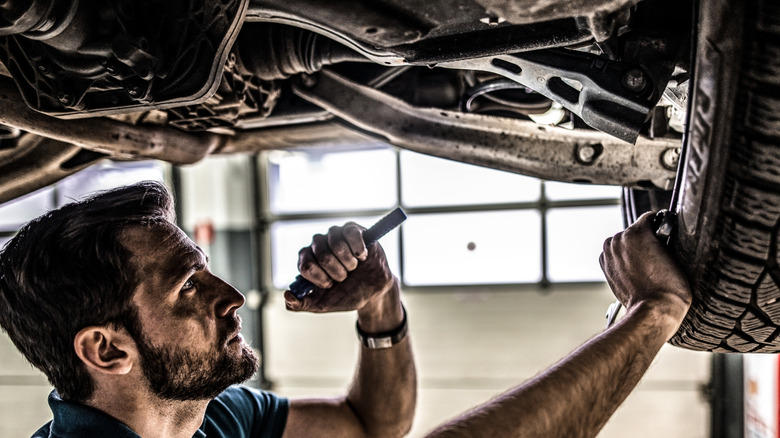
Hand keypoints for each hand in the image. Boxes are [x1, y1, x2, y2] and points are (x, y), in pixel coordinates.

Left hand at [284, 222, 397, 317]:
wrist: (371, 292)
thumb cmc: (344, 296)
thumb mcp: (320, 305)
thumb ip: (299, 304)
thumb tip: (287, 295)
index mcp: (307, 260)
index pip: (306, 264)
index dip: (320, 277)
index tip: (329, 285)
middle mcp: (318, 244)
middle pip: (322, 254)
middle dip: (337, 272)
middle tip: (344, 278)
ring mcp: (335, 235)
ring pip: (336, 243)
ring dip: (349, 262)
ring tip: (353, 268)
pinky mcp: (352, 229)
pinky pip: (351, 232)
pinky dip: (358, 249)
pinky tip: (362, 257)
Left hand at [599, 211, 691, 331]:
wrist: (653, 309)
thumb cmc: (668, 286)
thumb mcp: (673, 253)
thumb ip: (661, 237)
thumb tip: (658, 232)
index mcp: (636, 232)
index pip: (648, 218)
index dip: (659, 225)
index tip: (664, 232)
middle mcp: (618, 239)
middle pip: (634, 231)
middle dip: (645, 238)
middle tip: (657, 253)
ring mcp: (609, 252)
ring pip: (623, 242)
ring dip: (633, 248)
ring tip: (647, 264)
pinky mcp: (605, 265)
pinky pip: (615, 254)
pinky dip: (623, 258)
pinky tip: (636, 269)